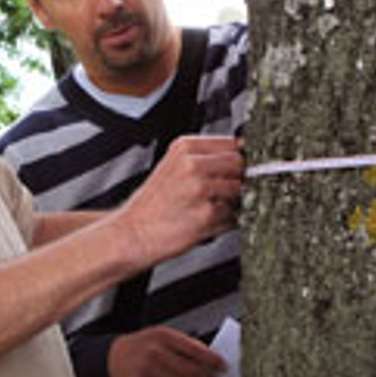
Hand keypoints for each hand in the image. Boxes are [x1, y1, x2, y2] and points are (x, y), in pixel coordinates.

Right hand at [107, 326, 227, 376]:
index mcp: (163, 336)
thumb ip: (183, 347)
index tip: (223, 367)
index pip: (194, 349)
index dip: (212, 360)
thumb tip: (209, 362)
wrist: (113, 357)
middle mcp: (154, 352)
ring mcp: (145, 371)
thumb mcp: (162, 337)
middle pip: (189, 371)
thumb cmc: (143, 346)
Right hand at [113, 135, 241, 266]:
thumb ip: (206, 158)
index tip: (237, 170)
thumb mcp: (174, 167)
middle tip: (223, 193)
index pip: (233, 142)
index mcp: (185, 148)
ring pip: (241, 189)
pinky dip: (227, 221)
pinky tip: (206, 222)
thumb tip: (244, 156)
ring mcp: (200, 189)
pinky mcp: (207, 214)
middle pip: (240, 164)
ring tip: (210, 209)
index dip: (239, 158)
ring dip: (234, 202)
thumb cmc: (153, 204)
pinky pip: (234, 214)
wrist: (131, 233)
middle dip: (239, 179)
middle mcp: (192, 165)